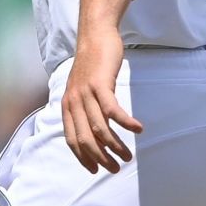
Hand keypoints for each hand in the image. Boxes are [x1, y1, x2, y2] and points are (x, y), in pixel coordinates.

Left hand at [61, 28, 141, 173]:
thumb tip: (94, 126)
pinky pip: (112, 110)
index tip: (96, 169)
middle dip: (100, 158)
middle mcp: (74, 103)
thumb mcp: (82, 87)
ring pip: (100, 129)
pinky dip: (125, 122)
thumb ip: (85, 106)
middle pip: (85, 139)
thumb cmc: (92, 62)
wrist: (94, 35)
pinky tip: (138, 129)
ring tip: (128, 156)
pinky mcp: (100, 84)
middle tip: (115, 168)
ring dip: (115, 146)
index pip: (72, 140)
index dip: (84, 157)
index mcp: (68, 106)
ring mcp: (86, 94)